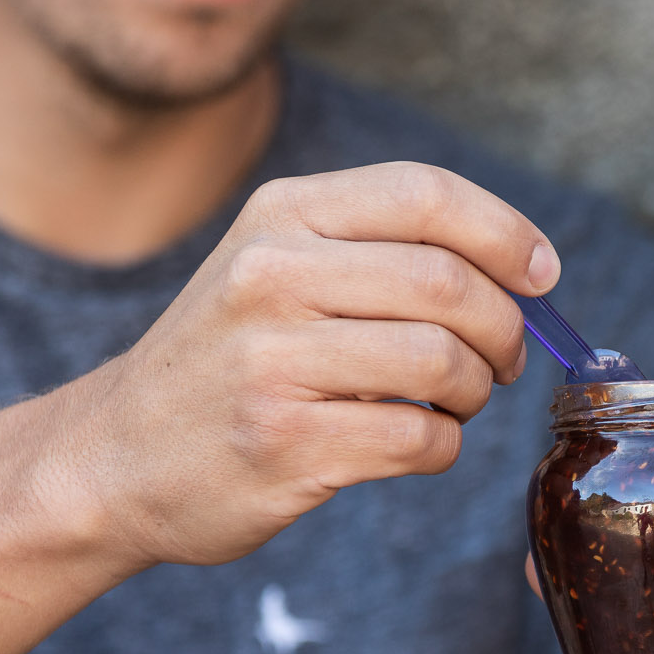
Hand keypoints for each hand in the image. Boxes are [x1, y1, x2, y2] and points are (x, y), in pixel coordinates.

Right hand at [54, 162, 558, 569]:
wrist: (112, 458)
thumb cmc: (227, 359)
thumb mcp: (274, 266)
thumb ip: (380, 249)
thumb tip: (528, 272)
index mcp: (279, 216)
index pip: (425, 194)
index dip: (506, 233)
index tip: (542, 276)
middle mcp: (271, 277)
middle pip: (449, 283)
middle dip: (504, 327)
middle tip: (504, 359)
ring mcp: (272, 363)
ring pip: (443, 362)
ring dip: (475, 391)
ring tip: (456, 402)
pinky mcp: (284, 444)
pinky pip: (419, 438)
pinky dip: (443, 445)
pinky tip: (416, 441)